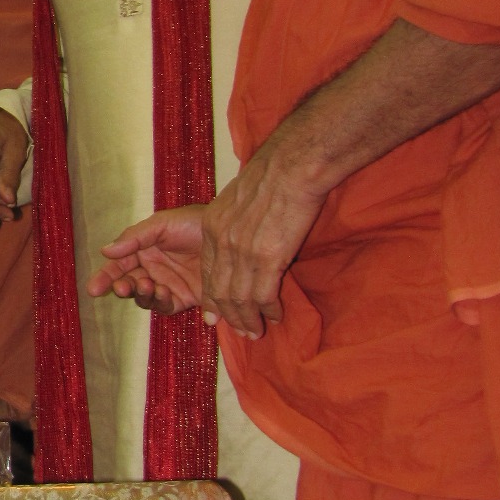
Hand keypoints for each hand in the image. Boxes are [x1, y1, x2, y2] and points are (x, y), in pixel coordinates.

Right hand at [92, 207, 206, 312]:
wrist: (230, 236)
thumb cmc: (194, 223)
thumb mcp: (161, 224)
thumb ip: (134, 238)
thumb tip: (105, 251)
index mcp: (143, 250)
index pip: (119, 265)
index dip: (105, 277)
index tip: (93, 289)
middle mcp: (153, 269)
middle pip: (129, 284)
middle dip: (122, 287)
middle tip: (121, 287)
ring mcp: (168, 284)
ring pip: (145, 297)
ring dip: (140, 294)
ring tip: (145, 285)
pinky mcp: (184, 298)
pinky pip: (166, 306)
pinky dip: (160, 302)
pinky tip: (163, 292)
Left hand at [192, 148, 326, 338]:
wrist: (290, 167)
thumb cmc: (270, 176)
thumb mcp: (235, 199)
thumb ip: (231, 223)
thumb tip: (238, 236)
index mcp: (212, 229)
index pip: (209, 274)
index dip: (214, 298)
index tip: (218, 314)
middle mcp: (223, 244)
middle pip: (221, 291)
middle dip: (230, 316)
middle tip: (242, 331)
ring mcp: (244, 253)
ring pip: (240, 299)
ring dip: (249, 319)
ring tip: (257, 332)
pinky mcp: (268, 259)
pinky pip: (263, 295)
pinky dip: (269, 310)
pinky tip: (276, 316)